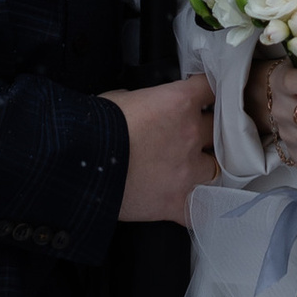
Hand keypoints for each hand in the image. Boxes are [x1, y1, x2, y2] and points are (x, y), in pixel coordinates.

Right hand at [107, 75, 217, 223]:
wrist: (77, 164)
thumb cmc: (95, 127)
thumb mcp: (121, 98)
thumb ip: (146, 101)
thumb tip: (146, 107)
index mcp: (178, 102)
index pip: (210, 88)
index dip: (210, 91)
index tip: (208, 95)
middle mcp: (190, 135)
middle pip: (220, 130)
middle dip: (209, 132)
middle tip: (197, 134)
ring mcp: (187, 171)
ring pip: (218, 168)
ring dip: (208, 167)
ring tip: (194, 168)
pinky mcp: (177, 202)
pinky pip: (202, 208)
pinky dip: (199, 206)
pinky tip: (195, 204)